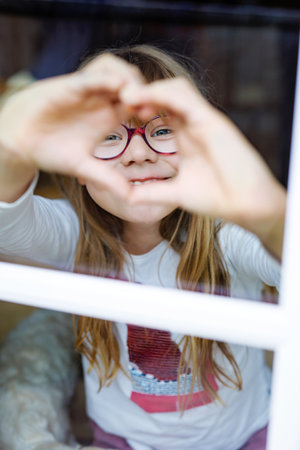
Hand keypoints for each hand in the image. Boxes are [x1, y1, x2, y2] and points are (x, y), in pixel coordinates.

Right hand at [0, 54, 142, 199]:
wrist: (20, 141)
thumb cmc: (51, 152)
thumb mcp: (83, 167)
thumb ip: (106, 178)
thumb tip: (129, 198)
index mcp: (110, 116)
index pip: (139, 102)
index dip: (150, 106)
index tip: (154, 119)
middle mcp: (102, 100)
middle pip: (134, 82)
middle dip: (145, 90)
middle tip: (149, 108)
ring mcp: (88, 90)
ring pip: (117, 70)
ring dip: (129, 79)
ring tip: (134, 99)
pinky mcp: (72, 84)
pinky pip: (94, 74)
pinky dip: (107, 77)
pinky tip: (116, 87)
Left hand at [121, 78, 285, 257]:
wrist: (246, 205)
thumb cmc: (217, 198)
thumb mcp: (175, 194)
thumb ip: (152, 192)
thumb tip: (126, 198)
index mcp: (186, 138)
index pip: (160, 114)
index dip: (138, 111)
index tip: (117, 117)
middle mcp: (194, 125)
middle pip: (165, 97)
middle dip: (140, 95)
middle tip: (117, 101)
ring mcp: (204, 120)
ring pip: (174, 89)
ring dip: (149, 89)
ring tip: (125, 96)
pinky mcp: (212, 120)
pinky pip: (185, 97)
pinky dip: (163, 92)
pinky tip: (142, 99)